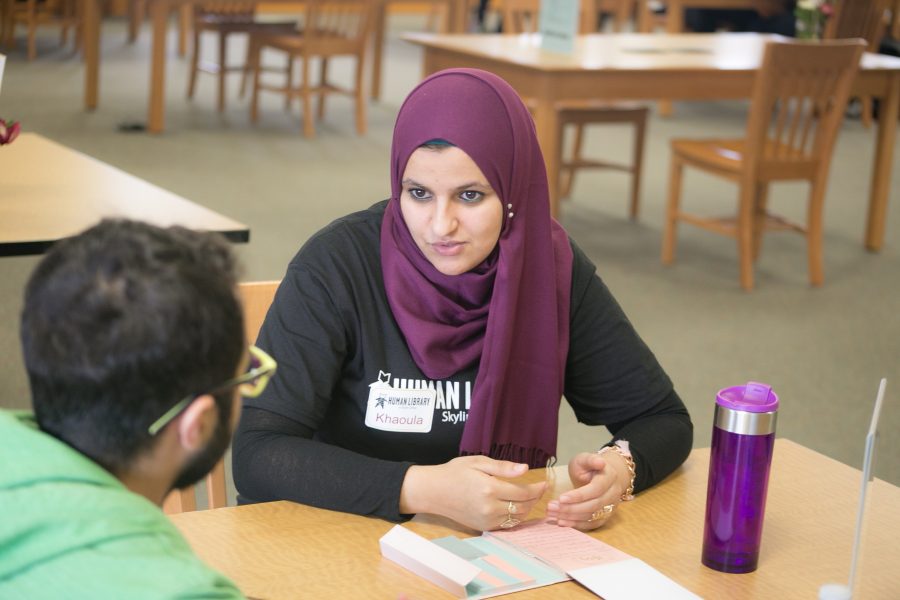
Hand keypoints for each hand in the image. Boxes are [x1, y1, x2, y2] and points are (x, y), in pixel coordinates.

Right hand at [400, 455, 546, 531]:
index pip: (523, 493)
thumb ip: (503, 467)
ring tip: (530, 498)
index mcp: (490, 489)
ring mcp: (486, 520)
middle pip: (523, 507)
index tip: (544, 483)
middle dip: (535, 499)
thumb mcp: (478, 462)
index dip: (537, 489)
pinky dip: (515, 517)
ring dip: (527, 509)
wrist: (433, 491)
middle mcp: (490, 507)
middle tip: (540, 489)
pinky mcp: (482, 526)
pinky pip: (506, 525)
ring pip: (516, 518)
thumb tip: (525, 469)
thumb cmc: (454, 472)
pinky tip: (516, 507)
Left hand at [545, 451, 627, 530]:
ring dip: (571, 518)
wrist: (602, 475)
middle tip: (551, 507)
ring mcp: (611, 507)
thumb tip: (600, 462)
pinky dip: (577, 525)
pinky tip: (562, 522)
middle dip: (571, 508)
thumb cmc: (590, 466)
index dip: (579, 496)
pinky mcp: (605, 516)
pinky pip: (592, 524)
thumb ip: (590, 459)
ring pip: (592, 516)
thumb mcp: (586, 458)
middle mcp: (613, 494)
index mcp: (610, 478)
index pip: (595, 489)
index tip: (561, 498)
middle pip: (593, 505)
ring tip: (552, 514)